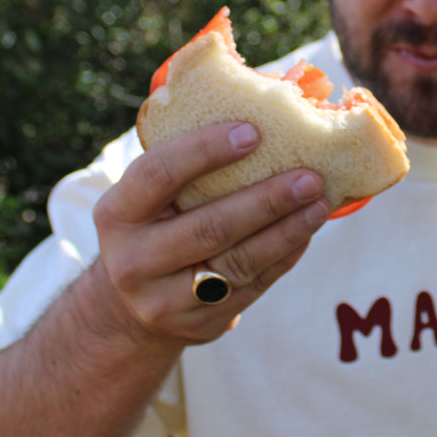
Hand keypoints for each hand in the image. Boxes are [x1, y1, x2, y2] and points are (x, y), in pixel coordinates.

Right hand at [91, 121, 330, 345]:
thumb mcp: (145, 198)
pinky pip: (252, 286)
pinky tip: (306, 231)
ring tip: (320, 203)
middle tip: (310, 176)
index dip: (204, 150)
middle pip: (209, 227)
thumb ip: (186, 165)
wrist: (128, 309)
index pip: (158, 174)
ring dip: (287, 230)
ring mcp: (164, 300)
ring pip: (238, 263)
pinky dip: (285, 256)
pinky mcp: (198, 325)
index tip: (253, 132)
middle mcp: (133, 260)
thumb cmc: (153, 227)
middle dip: (266, 199)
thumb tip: (263, 111)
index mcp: (116, 213)